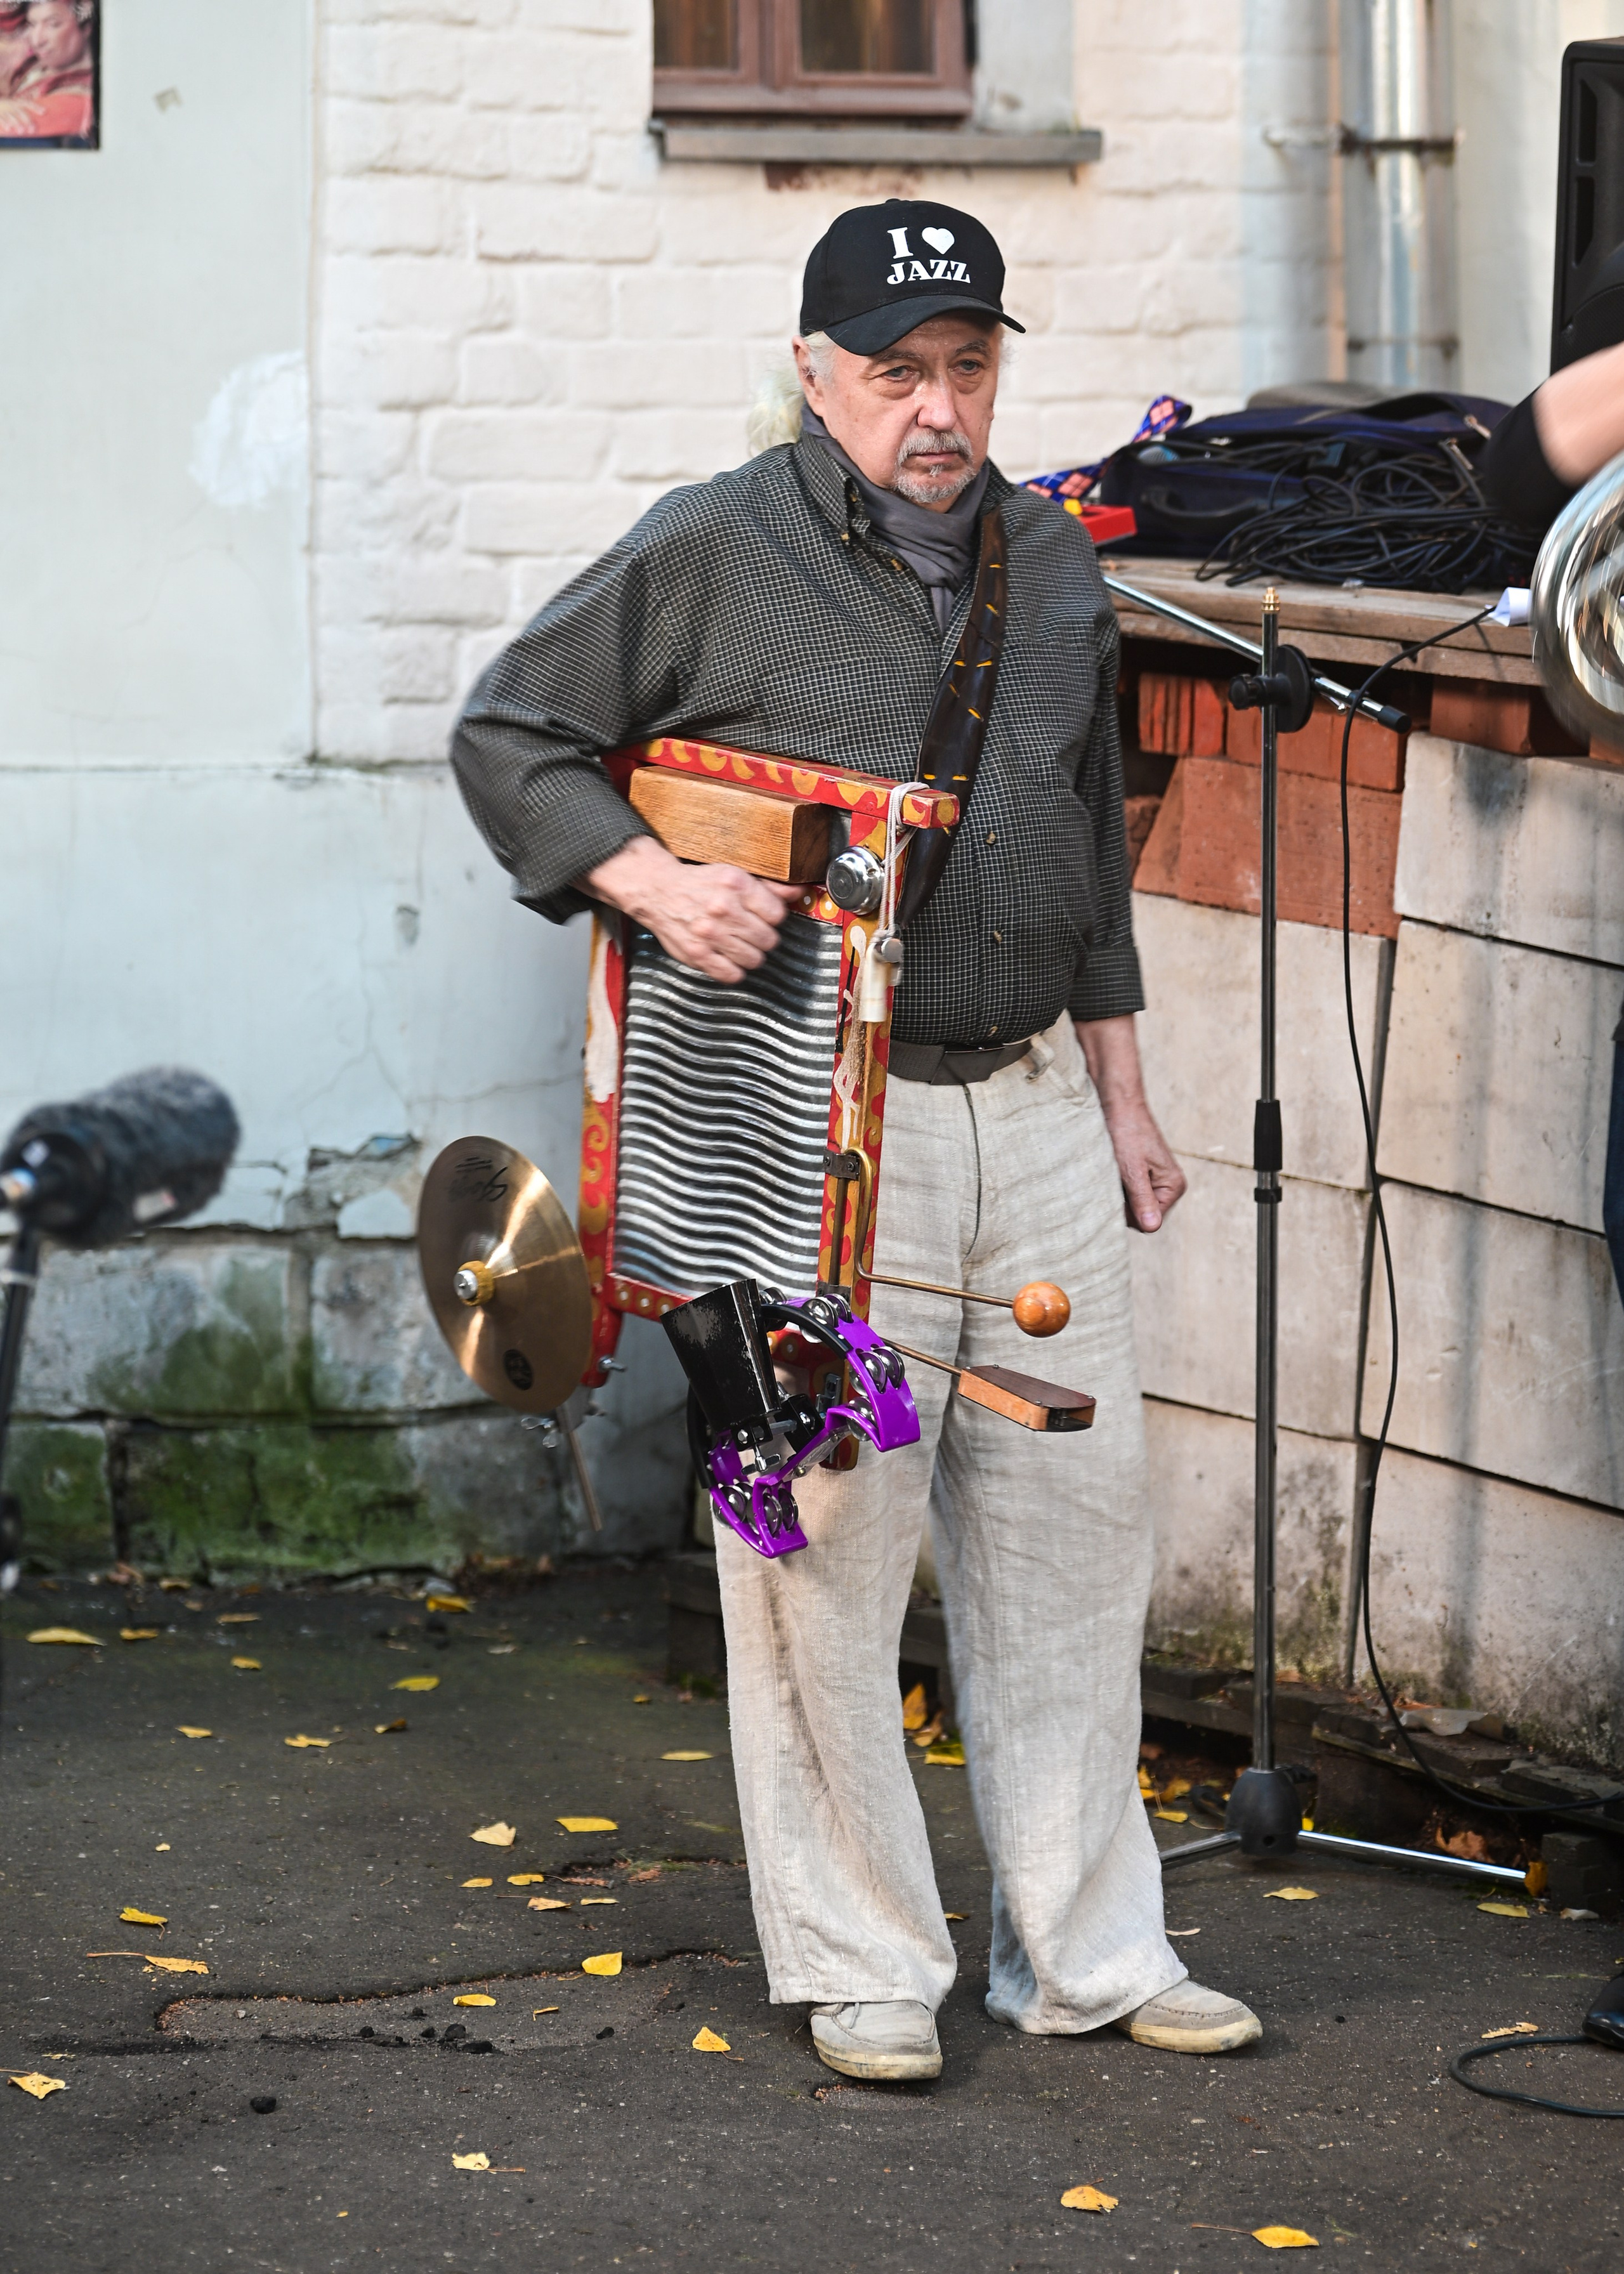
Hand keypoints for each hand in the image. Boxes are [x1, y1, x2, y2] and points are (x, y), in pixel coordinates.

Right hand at [585, 835, 802, 983]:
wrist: (659, 891)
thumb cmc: (699, 884)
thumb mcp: (734, 874)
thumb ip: (769, 886)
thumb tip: (799, 892)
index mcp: (735, 885)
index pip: (777, 914)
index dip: (773, 917)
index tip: (764, 917)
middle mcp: (723, 909)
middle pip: (768, 939)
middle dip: (764, 937)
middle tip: (752, 932)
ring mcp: (709, 934)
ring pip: (754, 959)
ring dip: (751, 955)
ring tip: (740, 944)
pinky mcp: (697, 954)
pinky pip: (732, 975)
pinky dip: (734, 970)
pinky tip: (728, 958)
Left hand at [1075, 1014, 1185, 1233]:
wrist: (1117, 1102)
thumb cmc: (1125, 1132)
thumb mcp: (1131, 1169)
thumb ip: (1141, 1200)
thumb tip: (1152, 1228)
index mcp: (1174, 1186)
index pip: (1148, 1223)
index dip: (1129, 1212)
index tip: (1119, 1187)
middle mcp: (1168, 1185)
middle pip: (1140, 1216)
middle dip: (1123, 1202)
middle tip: (1114, 1176)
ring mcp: (1154, 1179)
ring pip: (1130, 1204)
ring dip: (1117, 1192)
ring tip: (1113, 1170)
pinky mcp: (1141, 1172)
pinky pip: (1126, 1191)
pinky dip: (1115, 1183)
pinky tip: (1111, 1168)